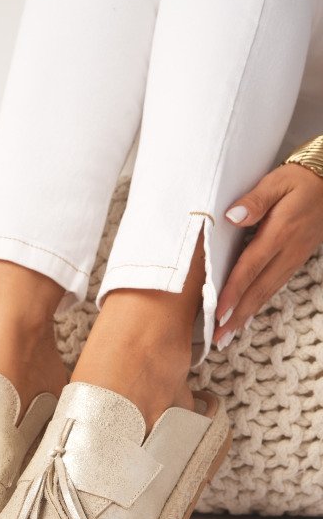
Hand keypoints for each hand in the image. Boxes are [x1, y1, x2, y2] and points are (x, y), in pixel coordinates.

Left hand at [213, 162, 322, 348]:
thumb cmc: (299, 180)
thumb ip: (255, 200)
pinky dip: (259, 304)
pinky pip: (274, 286)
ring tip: (228, 335)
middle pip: (258, 289)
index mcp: (279, 233)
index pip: (250, 267)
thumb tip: (233, 217)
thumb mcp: (276, 181)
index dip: (234, 292)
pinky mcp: (295, 260)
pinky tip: (247, 316)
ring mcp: (293, 258)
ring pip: (267, 292)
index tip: (219, 313)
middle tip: (218, 338)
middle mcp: (287, 251)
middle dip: (237, 316)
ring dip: (247, 315)